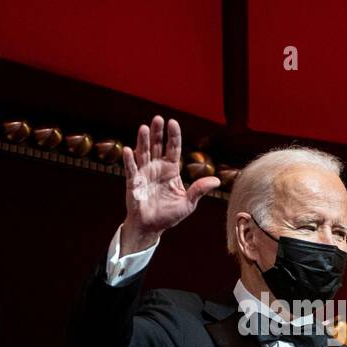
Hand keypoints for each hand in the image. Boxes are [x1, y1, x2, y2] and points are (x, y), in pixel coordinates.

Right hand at [121, 115, 219, 251]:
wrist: (151, 228)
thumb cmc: (169, 216)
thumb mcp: (188, 203)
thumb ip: (199, 190)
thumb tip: (216, 180)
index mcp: (171, 170)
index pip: (173, 149)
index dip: (173, 136)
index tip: (173, 122)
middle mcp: (157, 168)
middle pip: (157, 146)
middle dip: (157, 133)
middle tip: (158, 118)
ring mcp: (144, 174)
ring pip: (143, 154)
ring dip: (143, 141)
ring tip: (144, 128)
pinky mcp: (133, 183)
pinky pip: (131, 170)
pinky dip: (130, 161)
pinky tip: (130, 150)